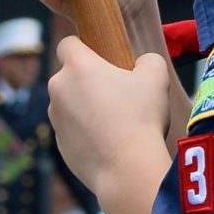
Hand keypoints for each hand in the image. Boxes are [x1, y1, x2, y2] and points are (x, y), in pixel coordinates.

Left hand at [48, 41, 173, 203]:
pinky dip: (85, 133)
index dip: (84, 47)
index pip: (67, 43)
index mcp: (77, 66)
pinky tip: (109, 143)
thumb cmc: (141, 118)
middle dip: (88, 81)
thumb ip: (148, 60)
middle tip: (117, 94)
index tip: (102, 59)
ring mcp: (56, 118)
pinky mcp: (59, 144)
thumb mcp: (156, 77)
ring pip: (69, 104)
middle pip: (69, 75)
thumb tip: (143, 63)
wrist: (127, 170)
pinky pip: (72, 130)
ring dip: (85, 107)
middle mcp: (58, 88)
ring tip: (115, 122)